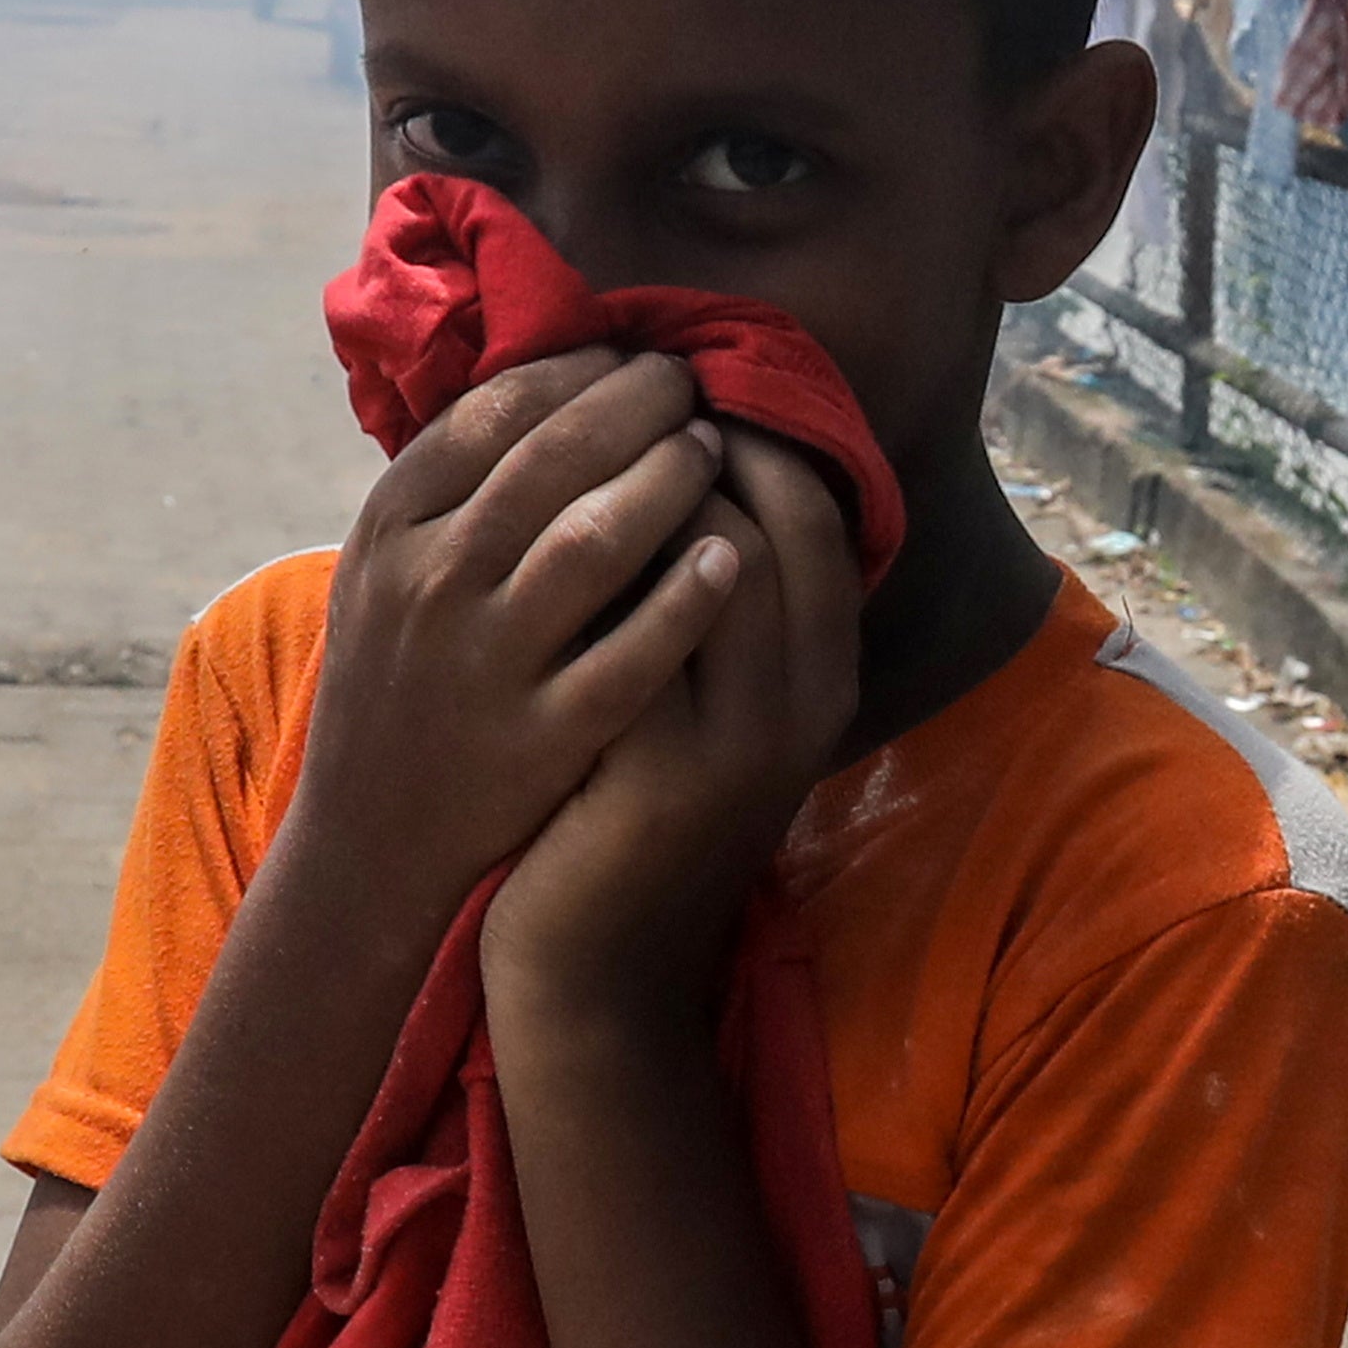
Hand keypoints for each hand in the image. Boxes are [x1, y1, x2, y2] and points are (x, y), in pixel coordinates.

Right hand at [293, 349, 744, 913]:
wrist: (369, 834)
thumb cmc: (398, 678)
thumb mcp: (383, 569)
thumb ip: (446, 486)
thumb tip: (542, 378)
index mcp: (390, 528)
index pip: (491, 414)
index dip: (573, 370)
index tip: (625, 354)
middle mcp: (431, 584)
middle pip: (550, 458)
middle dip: (635, 406)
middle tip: (687, 385)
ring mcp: (486, 661)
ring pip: (591, 540)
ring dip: (666, 479)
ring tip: (709, 450)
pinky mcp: (540, 736)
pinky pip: (630, 656)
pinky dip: (685, 601)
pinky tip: (732, 558)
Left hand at [484, 424, 867, 1025]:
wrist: (594, 959)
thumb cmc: (629, 804)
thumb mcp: (697, 700)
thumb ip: (702, 602)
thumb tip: (670, 456)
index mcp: (822, 674)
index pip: (817, 509)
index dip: (746, 434)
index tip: (668, 388)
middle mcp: (803, 704)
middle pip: (776, 518)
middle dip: (693, 439)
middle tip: (617, 395)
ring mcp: (742, 744)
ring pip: (717, 561)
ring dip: (638, 489)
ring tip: (571, 449)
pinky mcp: (664, 777)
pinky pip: (642, 638)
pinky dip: (591, 571)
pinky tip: (525, 533)